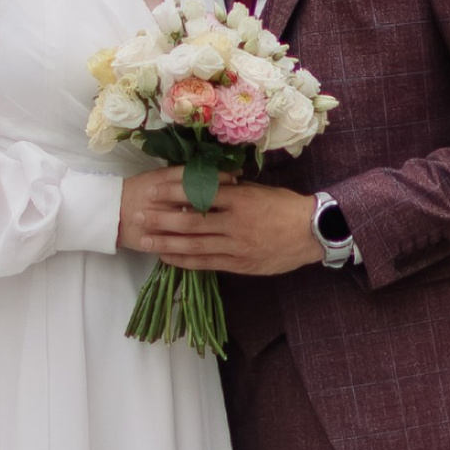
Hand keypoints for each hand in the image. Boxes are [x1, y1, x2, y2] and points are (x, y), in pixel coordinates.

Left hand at [118, 168, 324, 274]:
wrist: (312, 232)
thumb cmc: (284, 206)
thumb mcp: (258, 190)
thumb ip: (231, 190)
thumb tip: (203, 185)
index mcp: (240, 199)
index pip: (199, 195)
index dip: (173, 194)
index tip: (152, 192)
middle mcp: (236, 224)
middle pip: (191, 222)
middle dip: (161, 220)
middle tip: (138, 216)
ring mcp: (237, 247)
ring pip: (195, 246)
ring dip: (167, 244)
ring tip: (145, 241)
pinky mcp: (240, 265)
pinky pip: (207, 263)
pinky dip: (185, 262)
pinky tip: (168, 259)